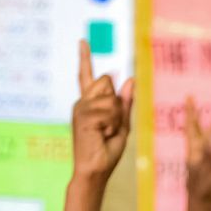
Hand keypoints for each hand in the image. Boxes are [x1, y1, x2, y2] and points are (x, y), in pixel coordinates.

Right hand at [71, 40, 135, 180]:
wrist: (95, 170)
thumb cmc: (106, 152)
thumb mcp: (122, 125)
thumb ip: (125, 103)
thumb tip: (130, 79)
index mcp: (90, 103)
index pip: (87, 76)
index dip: (85, 57)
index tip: (83, 40)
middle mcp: (82, 102)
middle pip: (106, 82)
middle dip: (116, 103)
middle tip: (109, 126)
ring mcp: (80, 108)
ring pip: (110, 97)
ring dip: (115, 117)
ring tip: (105, 133)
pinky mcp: (83, 115)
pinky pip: (109, 110)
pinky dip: (112, 124)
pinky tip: (102, 135)